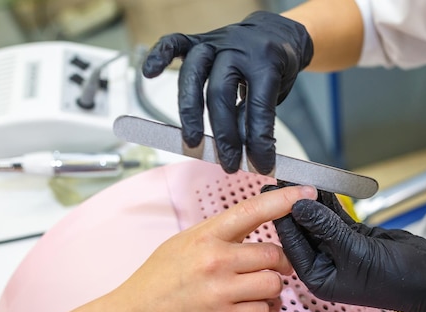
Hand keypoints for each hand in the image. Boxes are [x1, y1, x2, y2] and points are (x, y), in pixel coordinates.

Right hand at [102, 184, 316, 311]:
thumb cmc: (154, 283)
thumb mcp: (180, 245)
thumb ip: (216, 235)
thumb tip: (250, 227)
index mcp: (204, 236)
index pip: (252, 210)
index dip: (284, 201)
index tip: (306, 194)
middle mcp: (214, 260)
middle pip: (273, 254)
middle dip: (278, 264)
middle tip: (269, 269)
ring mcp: (220, 292)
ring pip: (274, 285)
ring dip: (269, 291)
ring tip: (250, 293)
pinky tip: (241, 311)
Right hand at [142, 11, 312, 173]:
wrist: (276, 33)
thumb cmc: (274, 68)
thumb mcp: (275, 93)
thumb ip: (253, 116)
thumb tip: (240, 149)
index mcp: (265, 62)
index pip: (258, 105)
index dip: (259, 139)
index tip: (262, 164)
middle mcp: (238, 49)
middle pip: (220, 93)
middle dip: (223, 134)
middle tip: (228, 163)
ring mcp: (216, 42)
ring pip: (193, 74)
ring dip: (189, 111)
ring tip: (192, 141)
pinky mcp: (199, 39)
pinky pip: (174, 43)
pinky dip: (159, 56)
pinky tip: (149, 73)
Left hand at [270, 189, 425, 311]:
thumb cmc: (398, 279)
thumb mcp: (357, 252)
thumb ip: (326, 228)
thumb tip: (299, 206)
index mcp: (319, 278)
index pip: (293, 244)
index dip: (283, 217)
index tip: (272, 192)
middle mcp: (325, 265)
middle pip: (303, 230)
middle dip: (294, 205)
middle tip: (282, 178)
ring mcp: (339, 251)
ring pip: (318, 221)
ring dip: (311, 200)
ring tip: (298, 175)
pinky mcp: (353, 238)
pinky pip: (335, 217)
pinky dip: (329, 202)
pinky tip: (321, 184)